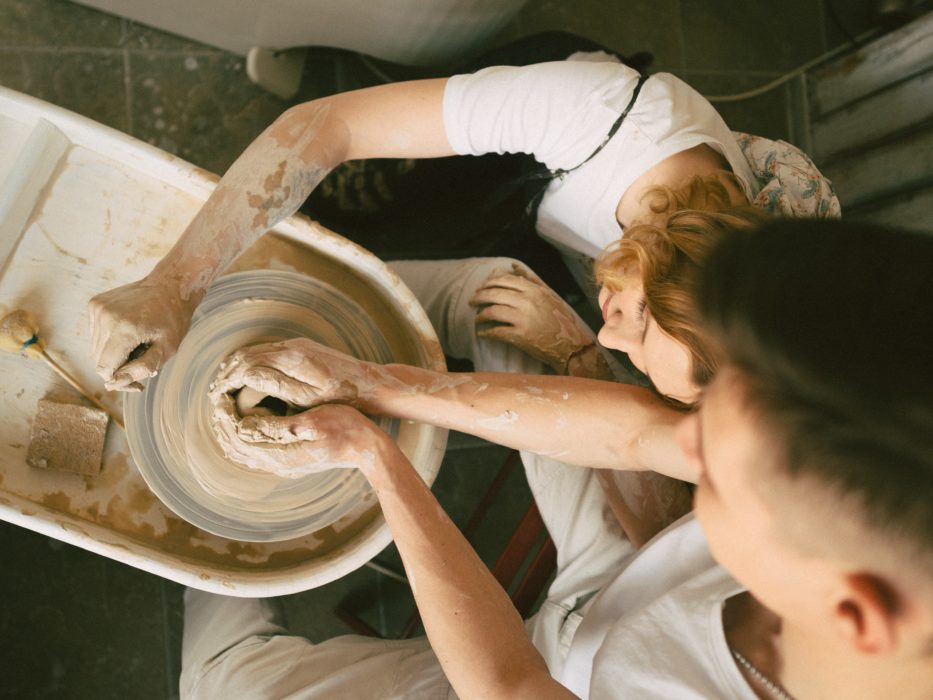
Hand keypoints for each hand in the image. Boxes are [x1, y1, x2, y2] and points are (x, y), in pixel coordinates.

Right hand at [89, 276, 198, 391]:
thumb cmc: (172, 320)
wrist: (169, 285)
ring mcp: (98, 308)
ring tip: (136, 342)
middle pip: (99, 360)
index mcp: (125, 329)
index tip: (137, 382)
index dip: (119, 380)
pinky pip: (96, 334)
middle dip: (118, 367)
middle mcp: (106, 317)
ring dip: (114, 352)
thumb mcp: (167, 348)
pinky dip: (109, 338)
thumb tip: (112, 384)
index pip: (104, 368)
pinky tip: (128, 329)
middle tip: (142, 360)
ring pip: (96, 348)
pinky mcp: (94, 304)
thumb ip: (141, 368)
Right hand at [209, 337, 385, 409]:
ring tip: (224, 386)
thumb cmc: (342, 396)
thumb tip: (247, 376)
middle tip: (214, 393)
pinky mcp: (303, 349)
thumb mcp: (308, 397)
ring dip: (238, 366)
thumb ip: (277, 385)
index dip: (228, 380)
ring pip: (257, 351)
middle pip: (248, 353)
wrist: (371, 384)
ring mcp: (298, 346)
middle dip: (228, 372)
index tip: (216, 396)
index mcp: (291, 358)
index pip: (247, 363)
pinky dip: (253, 364)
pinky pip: (269, 353)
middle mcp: (292, 346)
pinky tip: (248, 378)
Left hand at [212, 400, 391, 477]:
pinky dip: (242, 438)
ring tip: (224, 408)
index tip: (220, 394)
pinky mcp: (290, 460)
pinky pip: (256, 453)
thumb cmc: (345, 428)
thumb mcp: (312, 422)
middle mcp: (278, 464)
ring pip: (244, 452)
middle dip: (222, 423)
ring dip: (230, 431)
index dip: (225, 415)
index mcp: (281, 455)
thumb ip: (276, 426)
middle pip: (236, 447)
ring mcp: (284, 464)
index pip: (238, 437)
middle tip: (217, 398)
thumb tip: (244, 427)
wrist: (367, 447)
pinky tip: (242, 423)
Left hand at [470, 267, 595, 373]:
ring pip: (492, 311)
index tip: (480, 288)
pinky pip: (496, 331)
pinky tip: (482, 334)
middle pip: (494, 294)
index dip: (488, 283)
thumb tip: (512, 266)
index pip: (503, 280)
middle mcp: (527, 301)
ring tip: (477, 318)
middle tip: (472, 302)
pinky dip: (486, 332)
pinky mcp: (520, 336)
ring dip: (480, 315)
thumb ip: (530, 280)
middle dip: (479, 297)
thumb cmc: (560, 320)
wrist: (570, 345)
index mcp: (533, 290)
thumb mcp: (548, 295)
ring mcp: (523, 319)